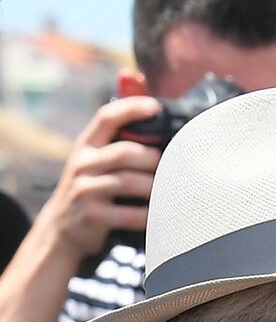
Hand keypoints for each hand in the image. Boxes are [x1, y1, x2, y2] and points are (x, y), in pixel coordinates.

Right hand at [31, 96, 162, 262]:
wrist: (62, 229)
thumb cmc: (91, 189)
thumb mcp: (96, 160)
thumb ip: (119, 136)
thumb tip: (142, 92)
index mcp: (86, 146)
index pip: (107, 118)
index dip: (131, 108)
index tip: (155, 107)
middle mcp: (82, 164)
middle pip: (126, 153)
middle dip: (153, 160)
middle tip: (168, 168)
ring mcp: (85, 190)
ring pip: (130, 182)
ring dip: (154, 187)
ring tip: (165, 191)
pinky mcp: (92, 216)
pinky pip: (131, 214)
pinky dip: (149, 215)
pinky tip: (156, 215)